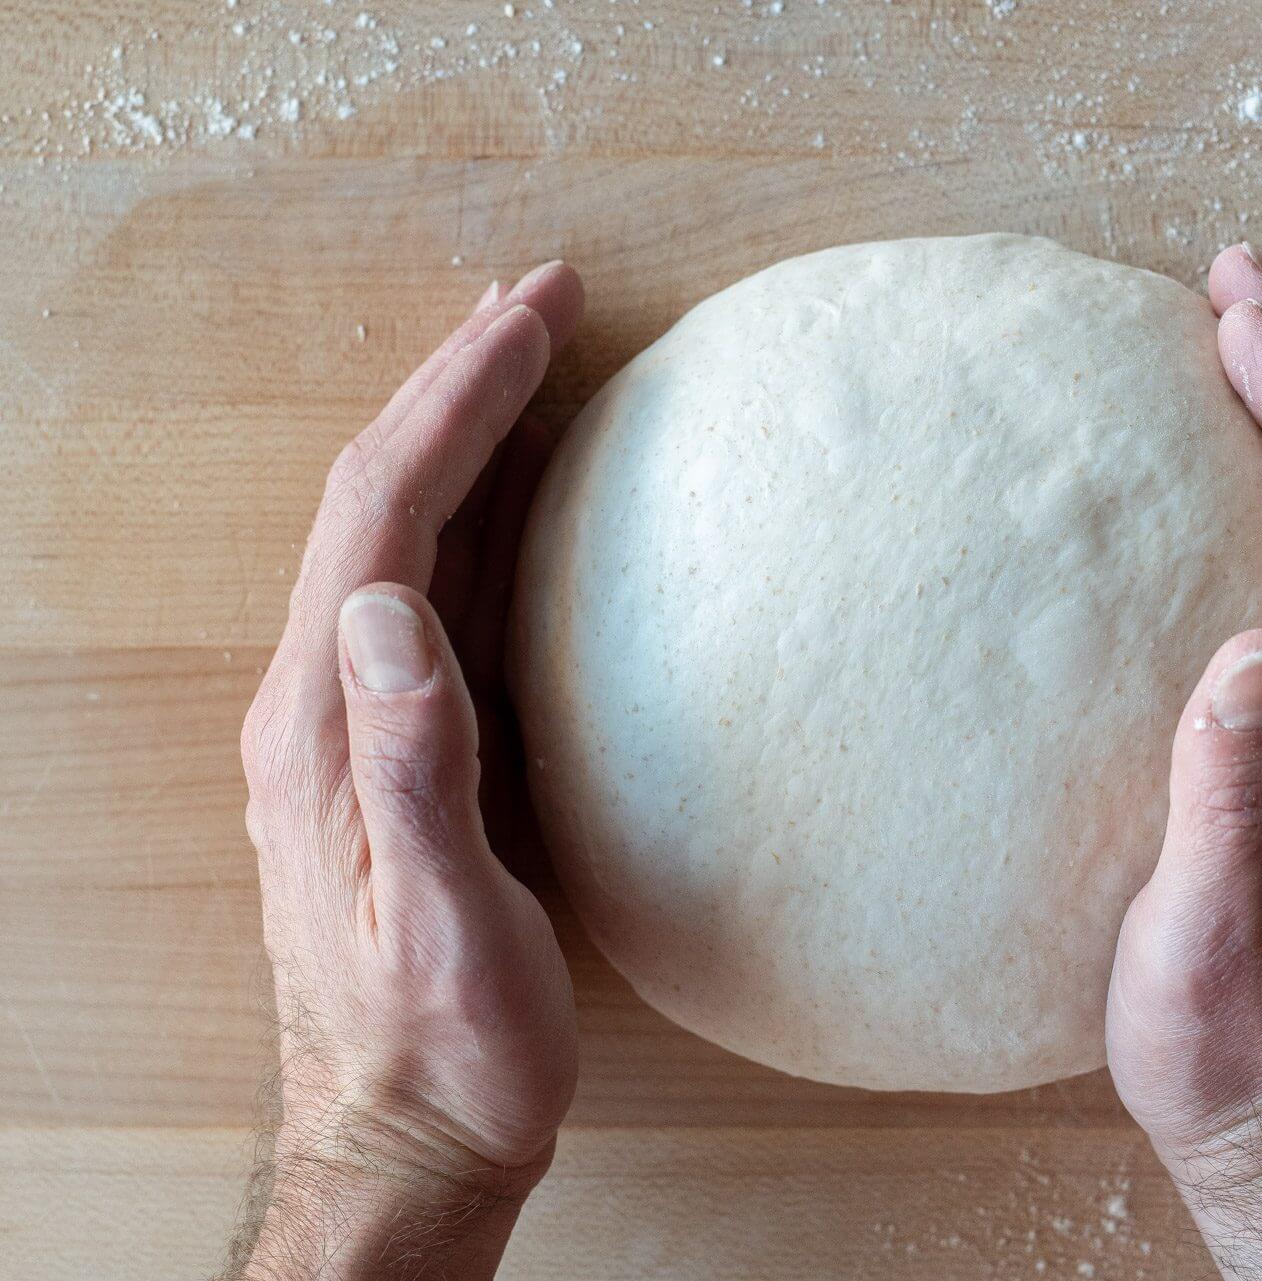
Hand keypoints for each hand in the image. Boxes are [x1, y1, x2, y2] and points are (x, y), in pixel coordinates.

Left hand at [229, 262, 586, 1278]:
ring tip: (527, 361)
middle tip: (541, 299)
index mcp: (324, 727)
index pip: (383, 517)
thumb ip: (412, 763)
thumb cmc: (443, 1048)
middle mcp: (320, 707)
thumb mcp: (444, 920)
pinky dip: (472, 520)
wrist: (409, 1144)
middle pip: (378, 502)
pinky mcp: (389, 756)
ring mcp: (349, 728)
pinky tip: (517, 501)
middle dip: (458, 385)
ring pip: (398, 539)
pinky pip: (425, 599)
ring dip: (460, 438)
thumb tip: (393, 605)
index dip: (457, 403)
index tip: (531, 317)